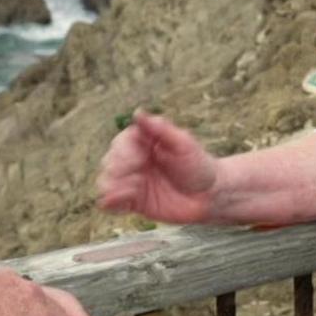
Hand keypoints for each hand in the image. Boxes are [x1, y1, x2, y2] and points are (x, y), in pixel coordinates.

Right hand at [96, 112, 220, 223]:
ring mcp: (131, 181)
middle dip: (120, 171)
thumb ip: (161, 129)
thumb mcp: (184, 144)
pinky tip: (127, 202)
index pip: (119, 144)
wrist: (210, 196)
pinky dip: (111, 201)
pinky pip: (108, 202)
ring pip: (104, 182)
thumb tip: (137, 112)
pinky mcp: (132, 201)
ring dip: (114, 187)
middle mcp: (133, 160)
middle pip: (109, 163)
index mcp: (142, 142)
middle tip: (140, 178)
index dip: (125, 153)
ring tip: (136, 189)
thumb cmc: (199, 165)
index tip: (141, 160)